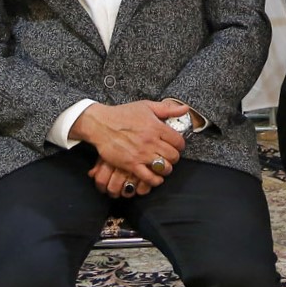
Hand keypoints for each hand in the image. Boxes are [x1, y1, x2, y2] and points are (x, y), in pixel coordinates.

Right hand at [70, 100, 186, 191]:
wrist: (101, 124)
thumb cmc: (122, 114)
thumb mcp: (146, 106)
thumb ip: (167, 108)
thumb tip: (184, 108)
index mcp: (157, 127)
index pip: (178, 141)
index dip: (180, 145)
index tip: (176, 146)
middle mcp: (151, 141)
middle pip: (173, 156)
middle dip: (174, 158)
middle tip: (170, 157)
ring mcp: (141, 154)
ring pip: (164, 167)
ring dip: (166, 169)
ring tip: (163, 166)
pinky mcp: (131, 164)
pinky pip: (148, 177)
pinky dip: (155, 180)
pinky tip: (155, 177)